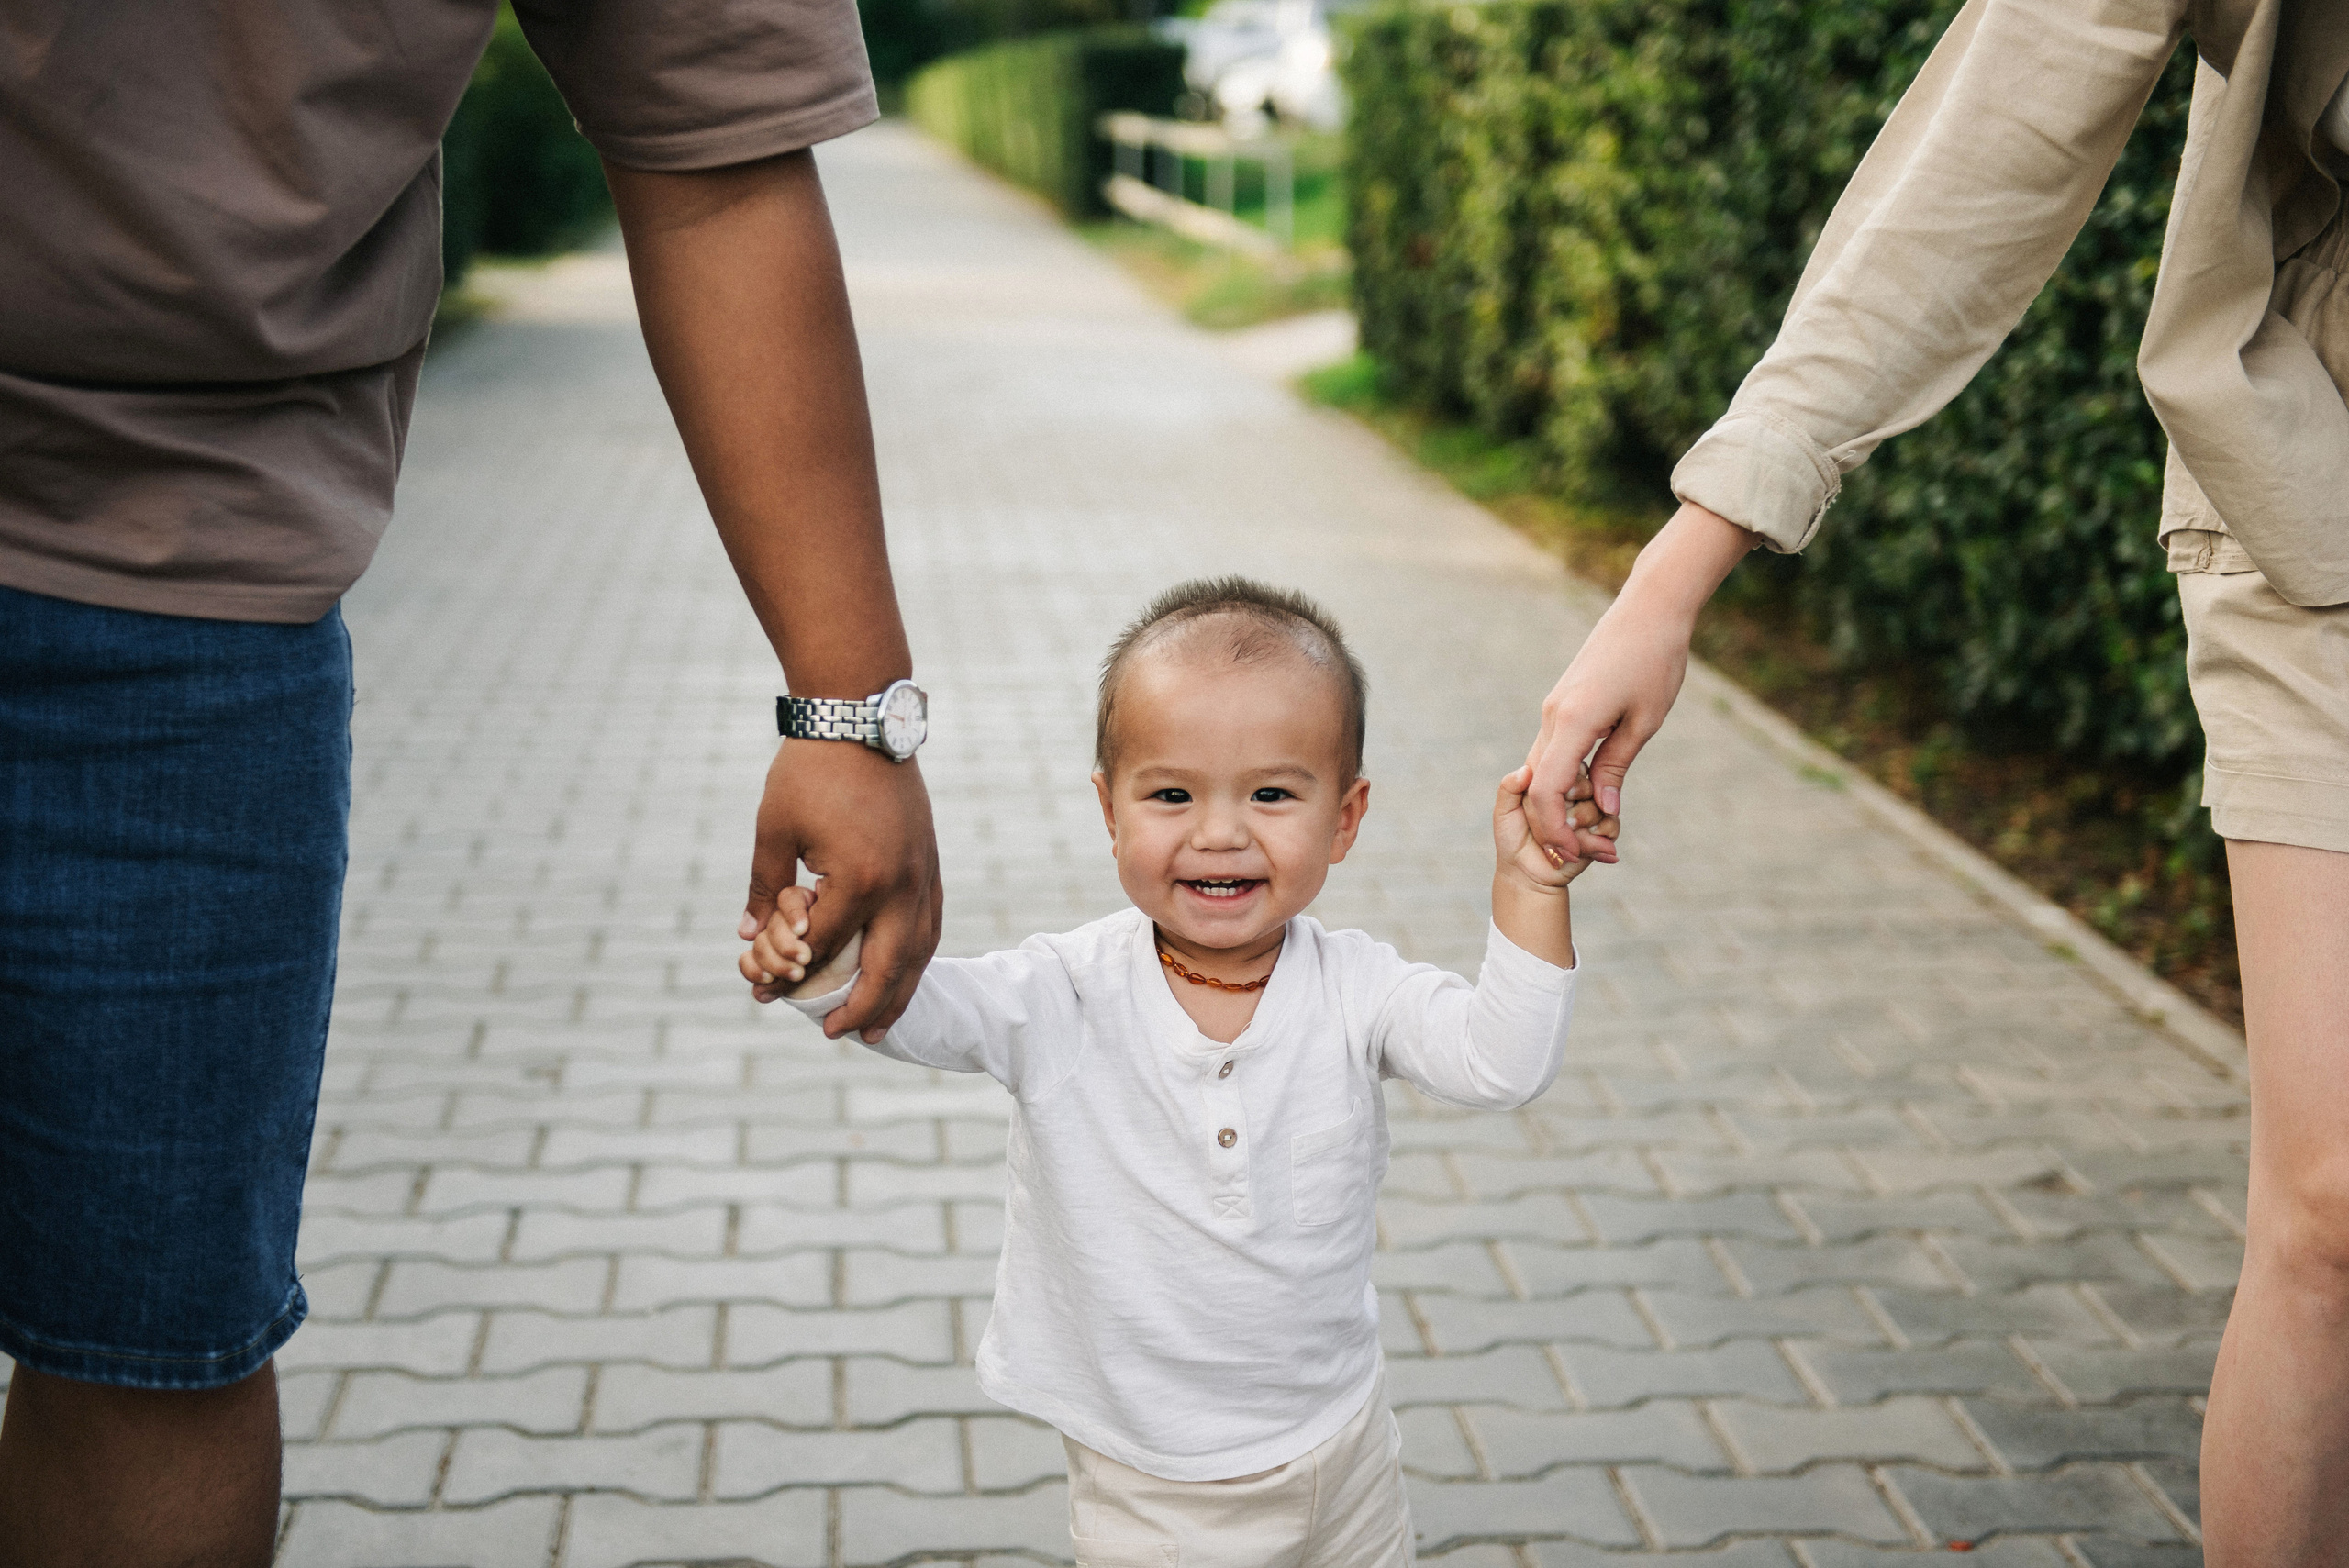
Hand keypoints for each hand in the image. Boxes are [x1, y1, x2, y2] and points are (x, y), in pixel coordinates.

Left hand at [737, 739, 940, 1039]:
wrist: (861, 716)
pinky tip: (906, 970)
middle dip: (862, 1008)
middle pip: (887, 967)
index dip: (789, 972)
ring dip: (900, 992)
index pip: (824, 946)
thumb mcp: (774, 831)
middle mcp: (903, 885)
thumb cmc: (810, 770)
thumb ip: (766, 889)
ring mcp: (925, 874)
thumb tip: (748, 936)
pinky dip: (920, 956)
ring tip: (879, 1027)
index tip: (760, 990)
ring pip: (921, 951)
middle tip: (836, 1037)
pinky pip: (932, 923)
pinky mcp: (932, 861)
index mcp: (860, 879)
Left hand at [1495, 764, 1616, 889]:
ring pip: (1599, 807)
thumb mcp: (1504, 813)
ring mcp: (1591, 811)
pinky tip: (1580, 849)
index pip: (1566, 771)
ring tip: (1564, 844)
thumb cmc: (1512, 841)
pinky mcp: (1603, 830)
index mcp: (1553, 783)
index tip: (1537, 810)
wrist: (1528, 874)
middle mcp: (1575, 793)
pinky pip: (1611, 825)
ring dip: (1580, 829)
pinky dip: (1596, 839)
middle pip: (1587, 787)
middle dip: (1567, 813)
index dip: (1555, 793)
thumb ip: (1509, 787)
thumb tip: (1526, 770)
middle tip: (1554, 828)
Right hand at [1524, 502, 1753, 854]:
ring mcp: (1554, 709)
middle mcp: (1553, 716)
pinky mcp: (1563, 703)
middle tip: (1596, 848)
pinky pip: (1555, 751)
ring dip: (1565, 802)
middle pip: (1539, 785)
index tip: (1576, 854)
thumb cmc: (1655, 661)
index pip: (1548, 791)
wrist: (1648, 610)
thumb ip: (1618, 765)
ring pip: (1545, 769)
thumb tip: (1605, 807)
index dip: (1556, 829)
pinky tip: (1596, 790)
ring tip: (1601, 824)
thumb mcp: (1645, 721)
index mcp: (1573, 722)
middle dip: (1558, 824)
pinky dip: (1568, 778)